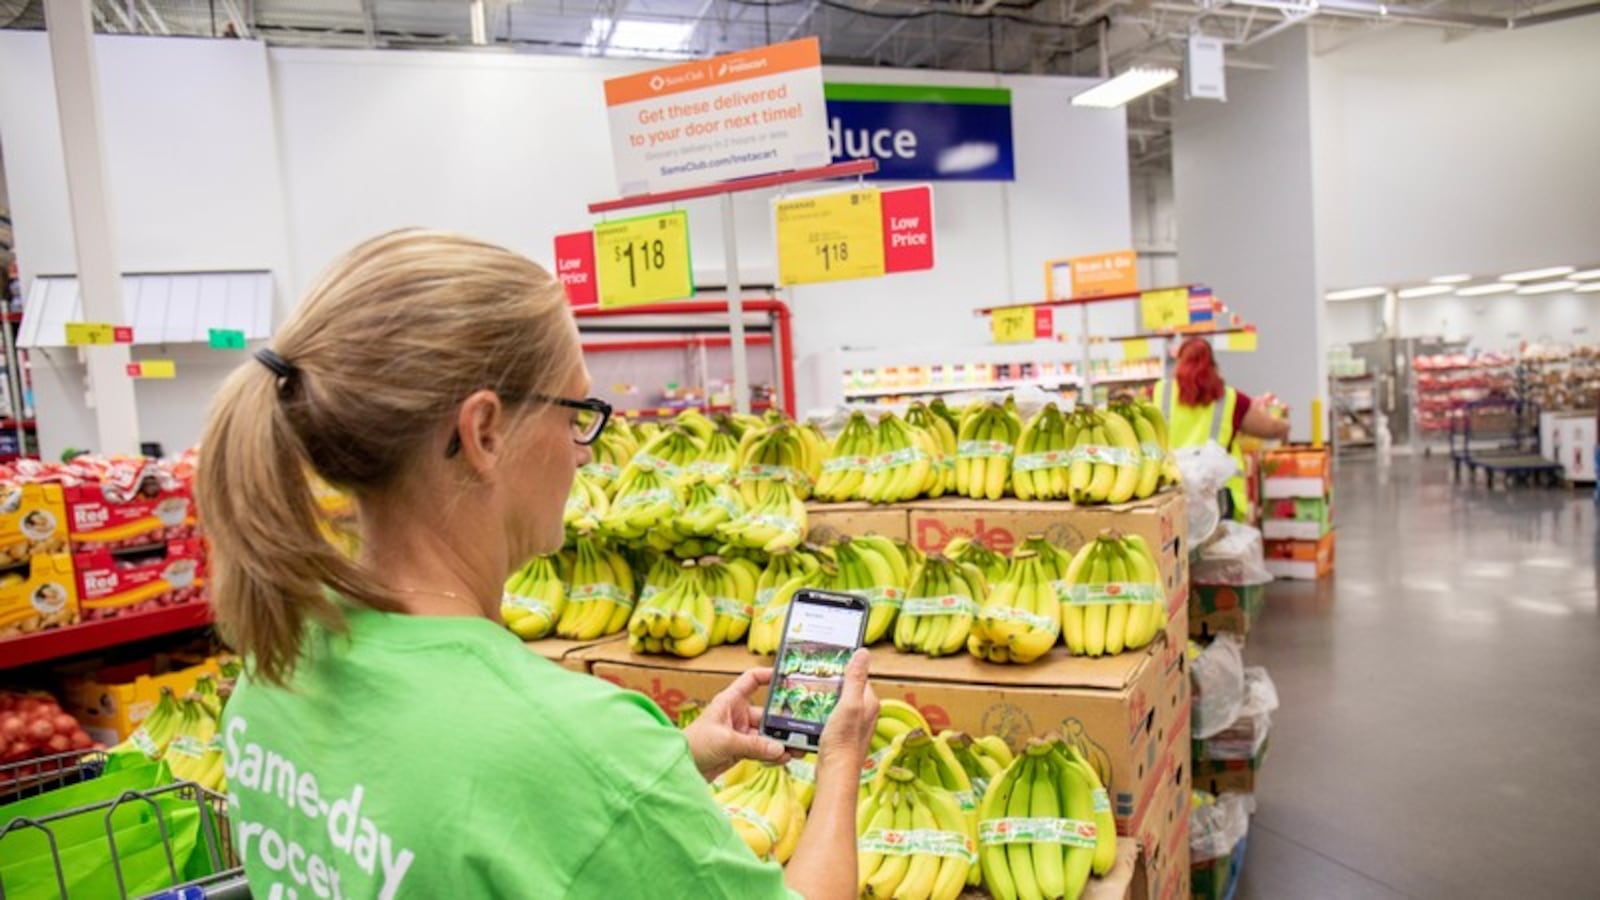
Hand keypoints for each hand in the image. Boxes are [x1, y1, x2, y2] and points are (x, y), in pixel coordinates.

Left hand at [684, 668, 787, 780]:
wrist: (679, 769)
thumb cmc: (693, 745)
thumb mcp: (725, 741)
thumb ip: (754, 745)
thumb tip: (780, 748)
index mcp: (729, 701)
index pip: (751, 680)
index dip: (767, 675)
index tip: (787, 677)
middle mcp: (736, 715)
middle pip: (765, 713)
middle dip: (782, 723)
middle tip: (801, 729)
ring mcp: (739, 733)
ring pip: (766, 735)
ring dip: (780, 742)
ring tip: (797, 749)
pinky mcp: (739, 751)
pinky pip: (761, 750)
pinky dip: (772, 754)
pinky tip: (783, 759)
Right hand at [817, 649, 877, 771]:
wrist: (836, 772)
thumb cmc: (843, 740)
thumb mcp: (849, 704)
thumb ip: (856, 679)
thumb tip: (864, 652)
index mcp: (870, 702)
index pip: (858, 676)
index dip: (843, 670)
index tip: (827, 665)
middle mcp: (865, 712)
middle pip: (847, 689)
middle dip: (832, 684)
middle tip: (814, 680)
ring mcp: (854, 724)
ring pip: (838, 703)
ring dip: (825, 699)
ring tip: (810, 696)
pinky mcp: (843, 734)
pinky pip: (832, 716)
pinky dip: (822, 713)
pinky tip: (812, 714)